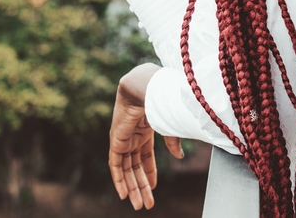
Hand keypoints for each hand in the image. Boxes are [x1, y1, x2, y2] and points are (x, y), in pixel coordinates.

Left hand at [108, 64, 184, 210]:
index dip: (149, 173)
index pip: (145, 156)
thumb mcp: (168, 126)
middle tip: (145, 205)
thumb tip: (179, 156)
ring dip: (132, 188)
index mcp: (144, 130)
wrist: (144, 89)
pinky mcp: (116, 141)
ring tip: (138, 205)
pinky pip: (115, 165)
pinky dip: (118, 179)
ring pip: (126, 169)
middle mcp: (132, 136)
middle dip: (141, 186)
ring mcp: (124, 139)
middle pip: (135, 166)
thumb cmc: (159, 102)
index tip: (153, 189)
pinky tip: (123, 193)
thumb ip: (172, 141)